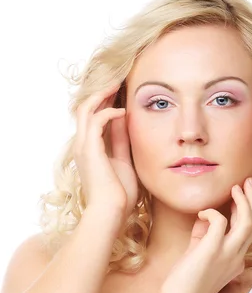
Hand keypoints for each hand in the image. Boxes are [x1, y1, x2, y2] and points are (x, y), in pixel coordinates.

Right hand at [73, 82, 138, 221]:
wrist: (112, 212)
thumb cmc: (120, 195)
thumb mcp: (124, 162)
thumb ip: (123, 142)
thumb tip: (127, 121)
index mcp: (90, 151)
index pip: (93, 119)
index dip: (105, 104)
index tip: (120, 93)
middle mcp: (82, 146)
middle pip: (86, 109)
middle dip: (101, 94)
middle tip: (117, 81)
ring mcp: (83, 146)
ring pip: (86, 109)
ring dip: (102, 95)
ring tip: (117, 85)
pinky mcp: (89, 148)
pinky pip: (96, 120)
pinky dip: (109, 112)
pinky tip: (123, 112)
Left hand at [160, 177, 251, 292]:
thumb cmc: (185, 285)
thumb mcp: (198, 256)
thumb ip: (203, 237)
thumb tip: (205, 217)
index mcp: (236, 260)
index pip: (249, 231)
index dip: (247, 211)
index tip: (240, 196)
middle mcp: (237, 256)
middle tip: (247, 182)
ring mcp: (227, 253)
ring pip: (248, 221)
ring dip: (244, 201)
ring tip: (236, 187)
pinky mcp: (212, 250)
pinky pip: (220, 221)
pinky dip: (211, 212)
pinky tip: (201, 214)